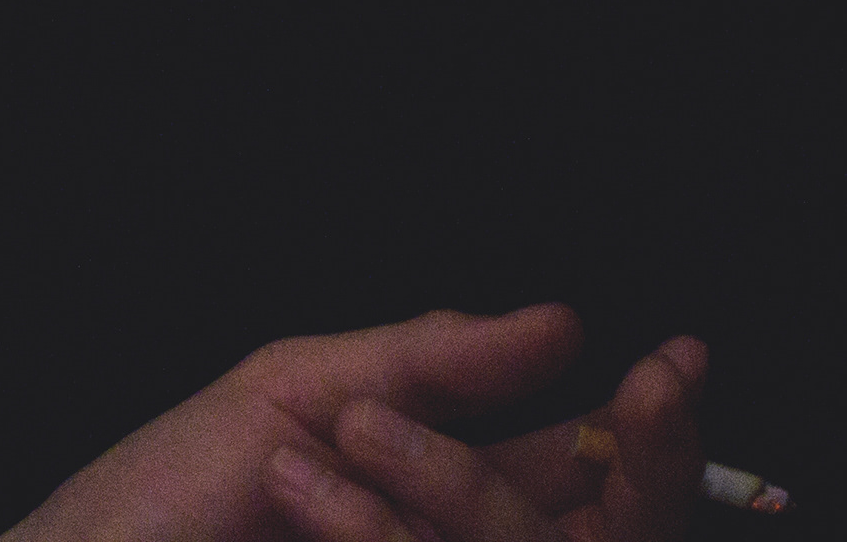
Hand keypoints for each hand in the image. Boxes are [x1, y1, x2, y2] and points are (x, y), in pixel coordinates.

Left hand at [277, 335, 705, 541]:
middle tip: (637, 404)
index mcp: (448, 496)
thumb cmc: (170, 494)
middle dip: (628, 471)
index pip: (587, 473)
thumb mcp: (296, 396)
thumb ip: (428, 361)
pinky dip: (372, 530)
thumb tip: (565, 324)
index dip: (648, 429)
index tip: (676, 367)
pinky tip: (292, 484)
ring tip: (324, 444)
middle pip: (593, 530)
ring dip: (449, 490)